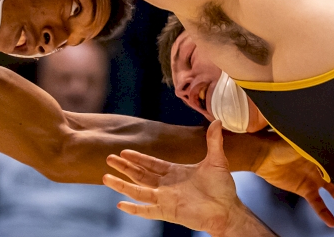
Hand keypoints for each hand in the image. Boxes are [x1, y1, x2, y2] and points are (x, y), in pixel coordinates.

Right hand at [103, 120, 245, 235]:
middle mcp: (166, 186)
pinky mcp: (167, 211)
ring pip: (138, 191)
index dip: (137, 158)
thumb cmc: (222, 188)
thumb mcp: (217, 160)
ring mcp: (165, 199)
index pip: (151, 164)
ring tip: (105, 178)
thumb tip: (217, 121)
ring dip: (122, 184)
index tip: (124, 152)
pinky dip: (134, 209)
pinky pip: (147, 210)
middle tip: (109, 158)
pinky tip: (120, 205)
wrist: (228, 209)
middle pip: (140, 175)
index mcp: (174, 173)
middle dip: (124, 167)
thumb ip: (213, 141)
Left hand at [251, 134, 333, 226]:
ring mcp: (314, 178)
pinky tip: (332, 222)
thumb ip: (322, 146)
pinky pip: (318, 204)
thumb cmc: (281, 143)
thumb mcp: (305, 141)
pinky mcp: (305, 189)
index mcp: (323, 151)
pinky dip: (325, 213)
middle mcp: (322, 165)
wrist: (262, 154)